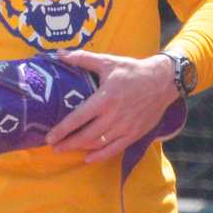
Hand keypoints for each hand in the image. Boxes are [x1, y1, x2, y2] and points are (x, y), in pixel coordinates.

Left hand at [45, 50, 178, 162]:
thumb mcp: (108, 62)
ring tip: (66, 150)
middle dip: (67, 143)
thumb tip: (59, 54)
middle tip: (53, 147)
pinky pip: (114, 149)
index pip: (78, 118)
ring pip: (98, 143)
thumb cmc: (133, 71)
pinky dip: (100, 155)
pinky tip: (88, 158)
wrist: (163, 81)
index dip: (62, 130)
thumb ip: (82, 59)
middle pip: (85, 135)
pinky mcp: (134, 134)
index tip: (49, 137)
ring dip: (80, 149)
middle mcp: (113, 116)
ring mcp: (124, 127)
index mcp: (105, 98)